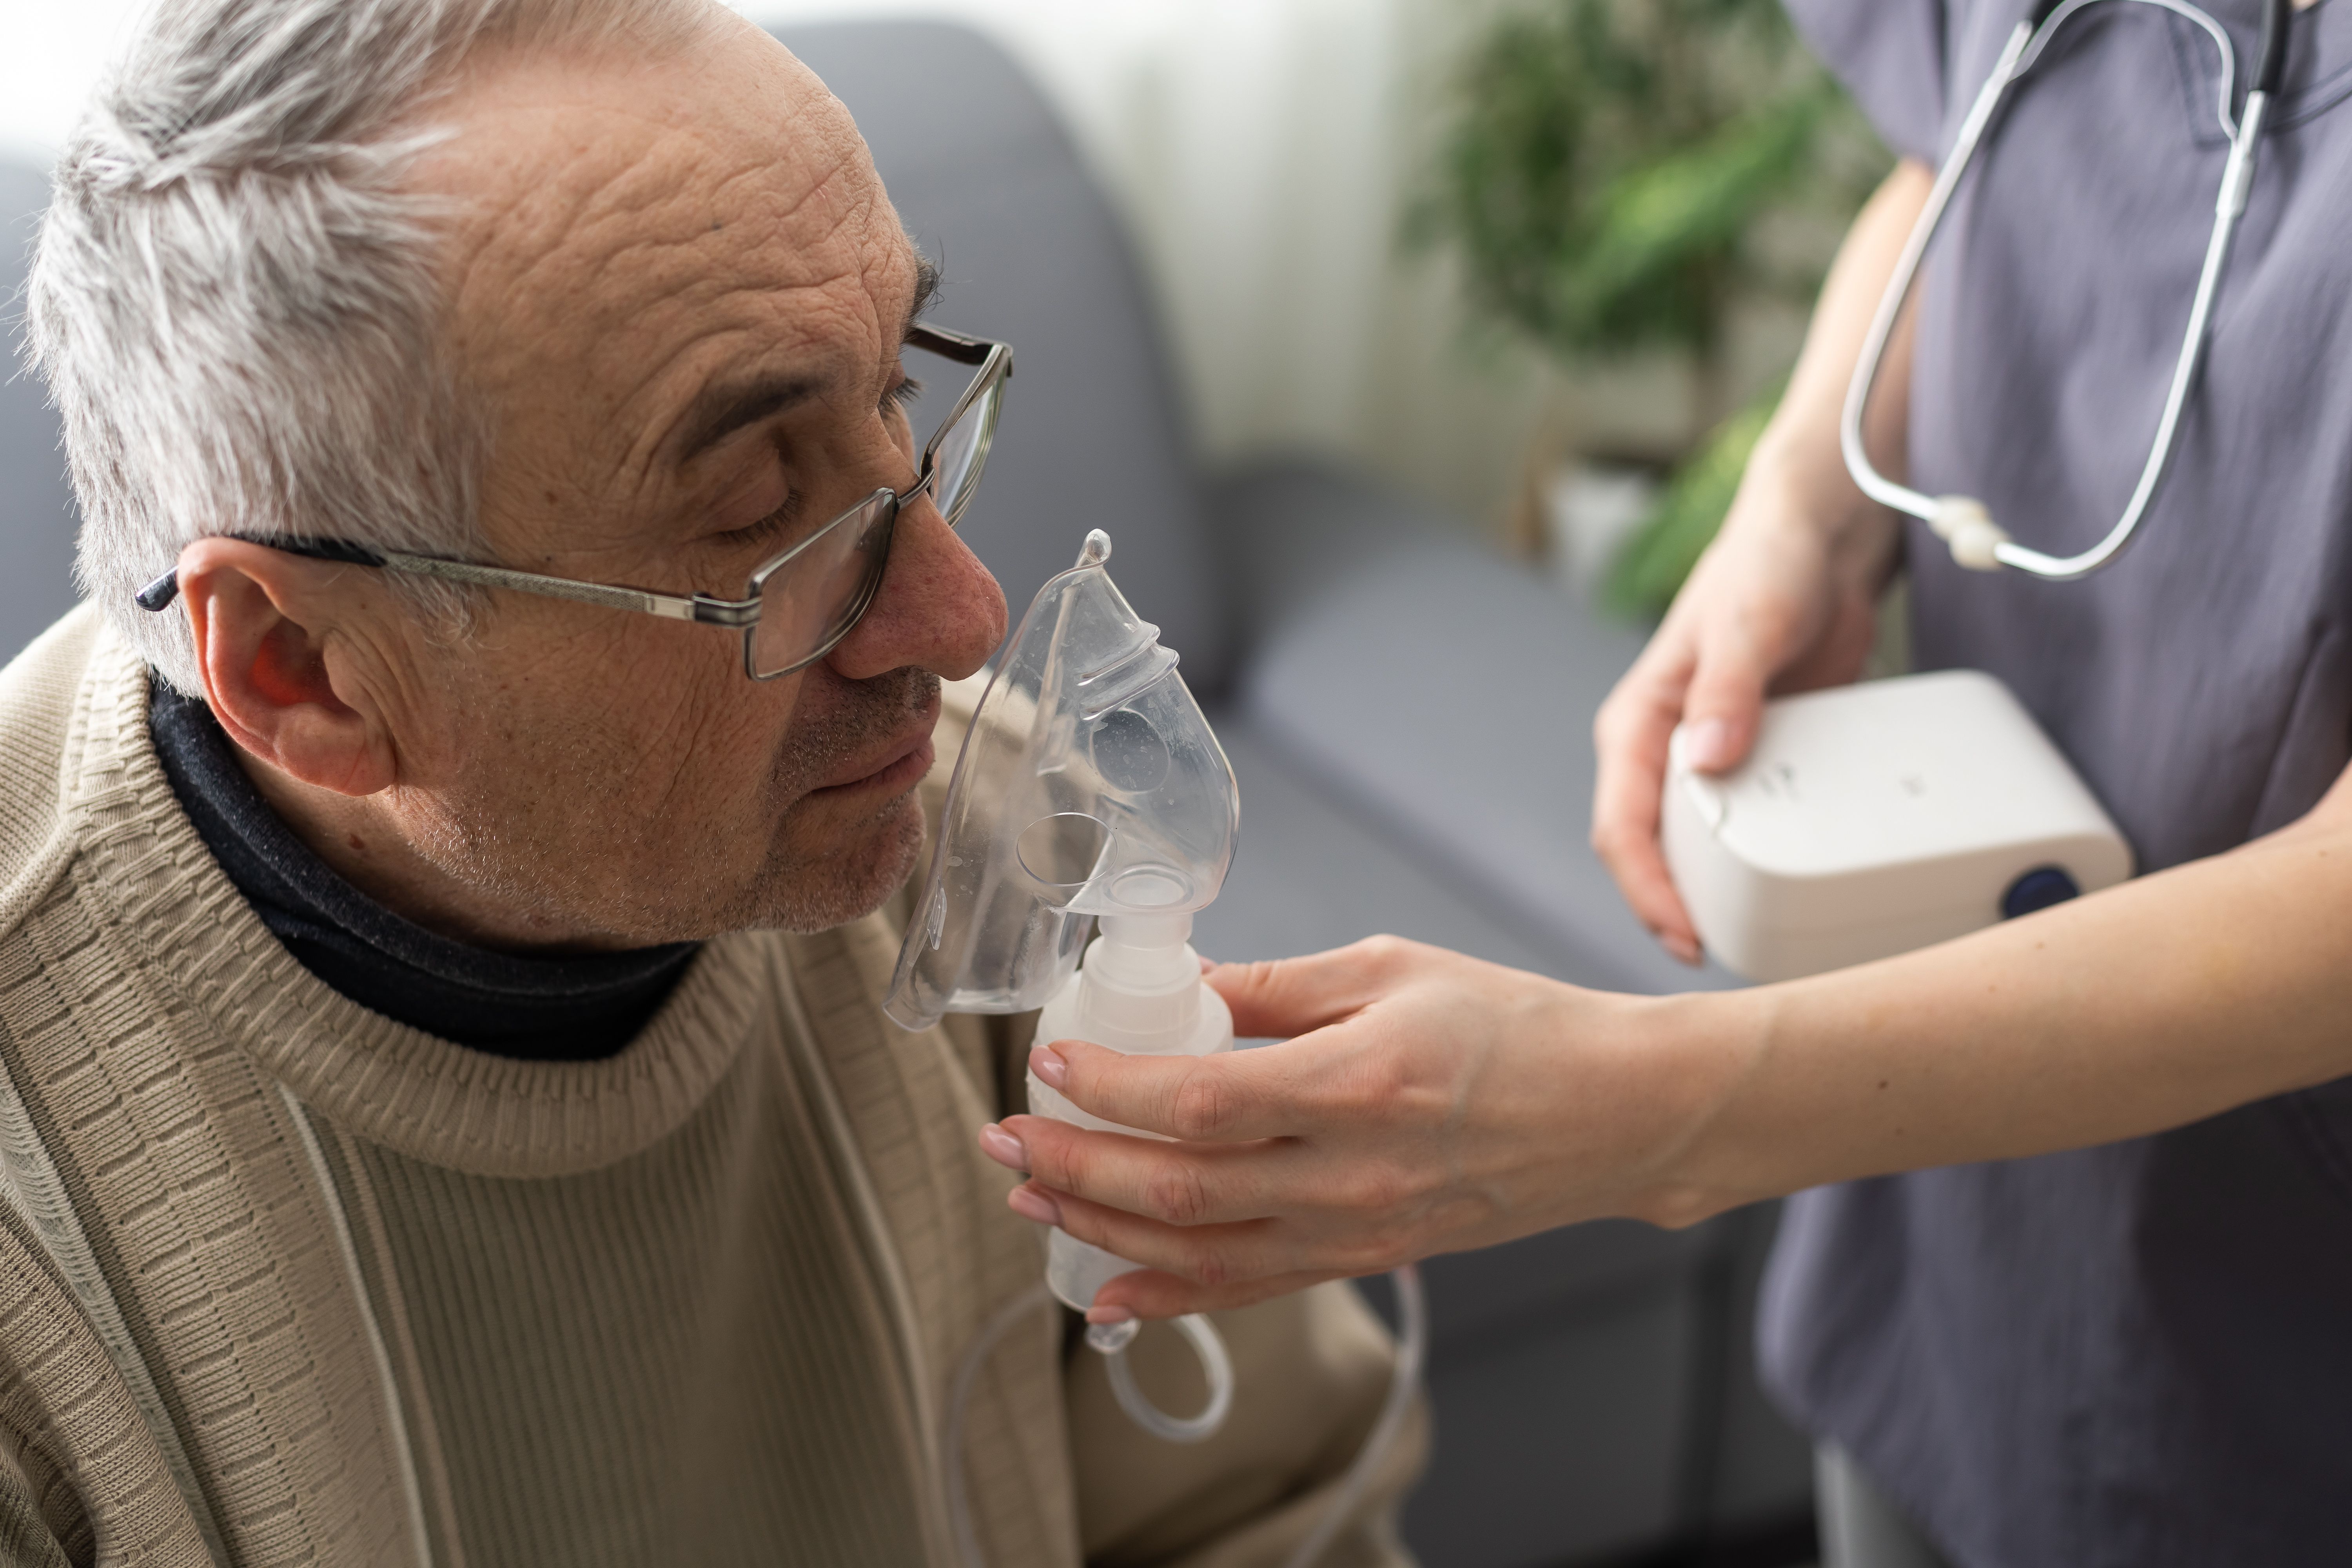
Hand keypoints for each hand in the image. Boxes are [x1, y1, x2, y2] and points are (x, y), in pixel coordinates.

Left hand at [979, 937, 1741, 1320]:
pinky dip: (1171, 1295)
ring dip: (1102, 1230)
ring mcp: (1358, 1228)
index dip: (1111, 1087)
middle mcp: (1351, 1172)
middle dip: (1073, 1168)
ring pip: (1201, 1251)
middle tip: (1003, 1143)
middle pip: (1179, 1188)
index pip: (1198, 1100)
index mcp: (1356, 1084)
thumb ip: (1277, 983)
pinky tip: (1110, 1290)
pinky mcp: (1367, 1257)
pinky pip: (1253, 1290)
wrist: (1611, 1113)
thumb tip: (1183, 980)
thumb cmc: (1511, 1026)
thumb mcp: (1389, 968)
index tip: (1051, 1061)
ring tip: (1033, 1199)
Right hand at [1591, 469, 1894, 961]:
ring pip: (1694, 850)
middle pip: (1650, 854)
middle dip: (1674, 911)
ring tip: (1751, 940)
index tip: (1683, 935)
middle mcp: (1663, 752)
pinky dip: (1758, 864)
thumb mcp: (1748, 622)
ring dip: (1712, 896)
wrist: (1821, 542)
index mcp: (1638, 724)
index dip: (1646, 889)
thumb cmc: (1768, 566)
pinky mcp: (1755, 763)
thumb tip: (1705, 759)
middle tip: (1722, 957)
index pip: (1622, 826)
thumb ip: (1726, 688)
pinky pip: (1747, 828)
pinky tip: (1788, 888)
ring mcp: (1708, 762)